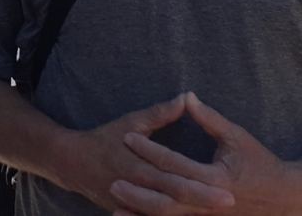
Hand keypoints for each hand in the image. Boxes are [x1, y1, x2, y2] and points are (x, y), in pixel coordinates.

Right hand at [53, 94, 225, 211]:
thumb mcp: (131, 122)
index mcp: (138, 166)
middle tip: (229, 202)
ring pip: (164, 214)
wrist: (72, 163)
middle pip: (174, 200)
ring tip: (215, 213)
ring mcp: (131, 204)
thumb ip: (159, 114)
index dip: (201, 186)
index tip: (228, 189)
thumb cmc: (105, 139)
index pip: (175, 178)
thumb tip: (186, 97)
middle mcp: (136, 188)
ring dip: (189, 214)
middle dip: (202, 203)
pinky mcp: (128, 211)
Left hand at [110, 93, 301, 214]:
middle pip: (167, 198)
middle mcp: (209, 202)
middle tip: (113, 181)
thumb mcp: (236, 136)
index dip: (149, 149)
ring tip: (116, 208)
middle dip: (139, 192)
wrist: (287, 197)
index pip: (174, 162)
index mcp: (215, 177)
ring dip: (143, 215)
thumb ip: (209, 119)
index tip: (127, 136)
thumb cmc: (261, 163)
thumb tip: (186, 96)